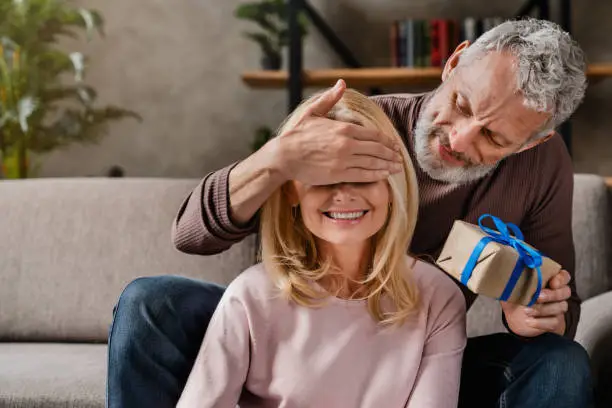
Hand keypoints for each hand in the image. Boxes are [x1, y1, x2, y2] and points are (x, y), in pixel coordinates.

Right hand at [274, 79, 402, 184]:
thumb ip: (330, 98)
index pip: (373, 135)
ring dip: (387, 166)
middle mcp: (347, 144)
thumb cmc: (297, 134)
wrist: (284, 156)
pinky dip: (376, 175)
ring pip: (372, 163)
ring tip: (396, 168)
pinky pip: (363, 175)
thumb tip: (341, 83)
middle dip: (391, 155)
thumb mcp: (313, 111)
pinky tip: (384, 175)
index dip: (387, 141)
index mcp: (344, 128)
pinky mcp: (338, 174)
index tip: (394, 145)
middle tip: (399, 159)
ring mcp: (344, 160)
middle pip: (377, 149)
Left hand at [500, 269, 570, 336]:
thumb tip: (506, 270)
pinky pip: (553, 322)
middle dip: (551, 294)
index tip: (552, 282)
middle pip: (565, 292)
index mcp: (551, 280)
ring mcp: (558, 308)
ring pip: (559, 308)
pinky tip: (528, 321)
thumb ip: (515, 276)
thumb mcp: (514, 284)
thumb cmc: (517, 294)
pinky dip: (540, 322)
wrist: (516, 313)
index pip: (564, 276)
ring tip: (526, 310)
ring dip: (542, 309)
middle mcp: (558, 293)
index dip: (561, 279)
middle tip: (537, 296)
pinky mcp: (555, 322)